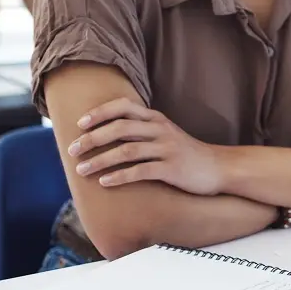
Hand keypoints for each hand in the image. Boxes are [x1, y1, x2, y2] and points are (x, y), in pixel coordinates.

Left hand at [69, 98, 222, 194]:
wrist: (218, 167)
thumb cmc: (186, 153)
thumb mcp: (165, 133)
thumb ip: (142, 129)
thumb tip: (109, 132)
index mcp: (156, 118)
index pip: (124, 107)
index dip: (99, 113)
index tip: (80, 124)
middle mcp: (160, 130)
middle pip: (120, 127)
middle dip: (92, 138)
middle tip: (72, 150)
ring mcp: (166, 149)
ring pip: (126, 150)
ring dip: (100, 160)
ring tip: (81, 170)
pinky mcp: (171, 169)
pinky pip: (140, 171)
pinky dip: (119, 176)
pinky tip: (105, 182)